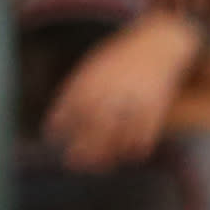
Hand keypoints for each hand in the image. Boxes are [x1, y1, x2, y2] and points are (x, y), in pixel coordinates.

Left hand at [45, 11, 200, 169]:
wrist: (158, 44)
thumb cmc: (120, 58)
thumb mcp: (93, 66)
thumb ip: (77, 90)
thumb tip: (60, 119)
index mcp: (93, 78)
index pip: (71, 104)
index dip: (59, 121)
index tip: (51, 136)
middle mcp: (112, 90)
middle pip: (93, 125)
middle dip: (82, 147)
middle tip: (73, 164)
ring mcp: (134, 99)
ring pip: (118, 135)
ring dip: (108, 154)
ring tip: (100, 166)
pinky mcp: (155, 107)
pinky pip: (144, 134)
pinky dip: (136, 148)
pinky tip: (129, 155)